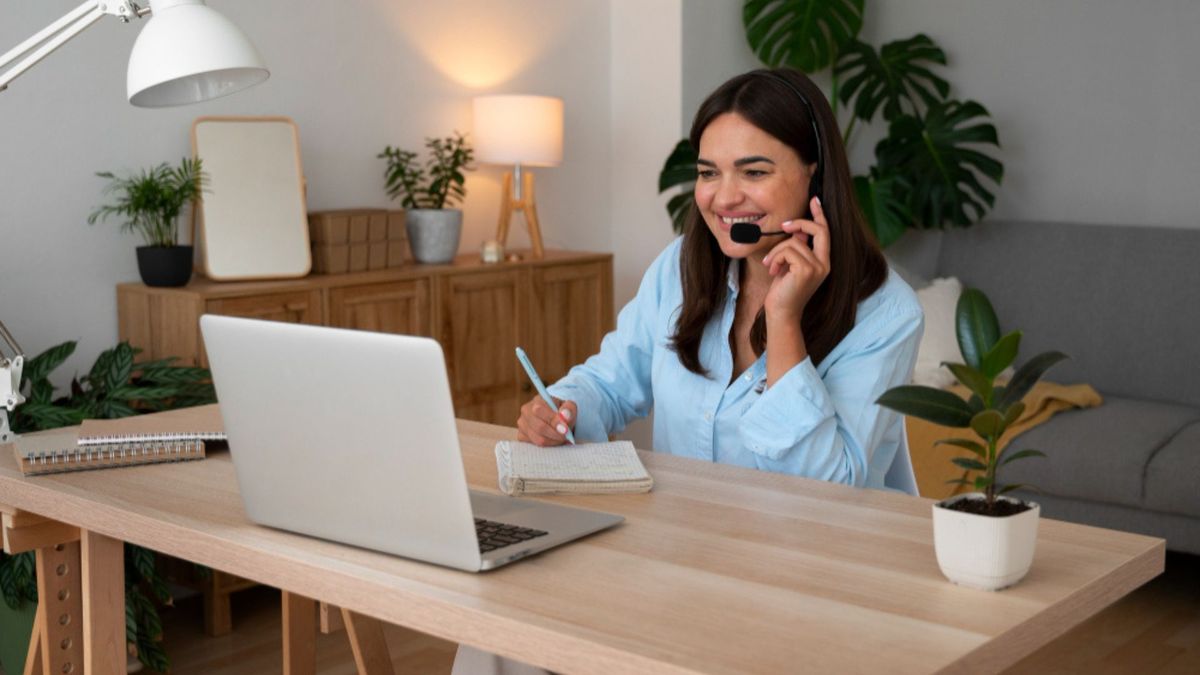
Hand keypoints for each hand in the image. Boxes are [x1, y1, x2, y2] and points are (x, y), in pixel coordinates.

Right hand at [516, 395, 577, 445]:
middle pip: (539, 427)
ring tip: (562, 438)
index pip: (539, 410)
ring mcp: (522, 424)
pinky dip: (548, 445)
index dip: (553, 421)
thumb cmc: (562, 412)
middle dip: (555, 434)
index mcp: (537, 401)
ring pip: (538, 438)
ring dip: (553, 441)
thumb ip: (569, 409)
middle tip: (566, 436)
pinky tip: (554, 440)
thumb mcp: (569, 407)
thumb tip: (565, 416)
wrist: (556, 419)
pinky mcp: (521, 436)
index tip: (566, 429)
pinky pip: (535, 445)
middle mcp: (526, 411)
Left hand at [761, 196, 830, 320]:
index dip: (820, 215)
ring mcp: (817, 267)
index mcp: (823, 262)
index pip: (825, 233)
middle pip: (818, 230)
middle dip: (800, 223)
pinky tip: (772, 271)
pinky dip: (775, 258)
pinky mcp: (806, 270)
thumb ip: (798, 249)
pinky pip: (787, 250)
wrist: (781, 314)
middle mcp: (824, 264)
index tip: (815, 200)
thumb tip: (798, 231)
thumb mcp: (791, 265)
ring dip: (776, 252)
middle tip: (784, 224)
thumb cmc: (783, 291)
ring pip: (793, 242)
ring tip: (771, 266)